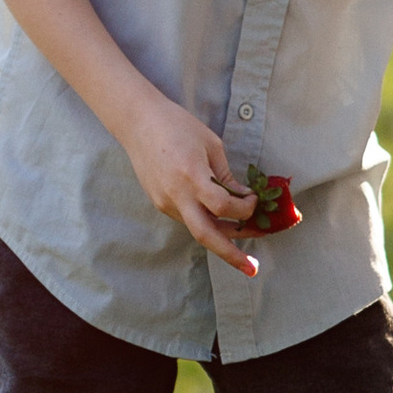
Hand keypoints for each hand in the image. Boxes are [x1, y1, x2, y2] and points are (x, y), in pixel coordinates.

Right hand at [124, 98, 274, 274]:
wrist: (138, 123)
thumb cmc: (178, 126)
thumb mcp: (211, 145)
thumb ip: (226, 175)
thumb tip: (242, 197)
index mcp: (192, 176)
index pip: (223, 206)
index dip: (244, 208)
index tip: (254, 200)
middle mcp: (177, 195)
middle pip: (207, 235)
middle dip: (231, 255)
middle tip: (253, 269)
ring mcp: (165, 202)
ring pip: (197, 230)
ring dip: (223, 237)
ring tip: (246, 237)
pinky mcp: (160, 203)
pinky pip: (187, 218)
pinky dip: (206, 221)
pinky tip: (220, 218)